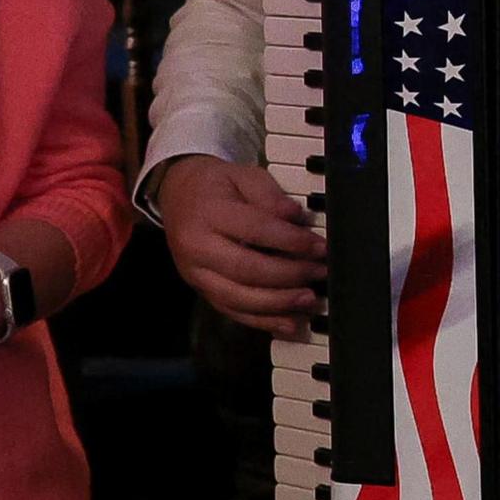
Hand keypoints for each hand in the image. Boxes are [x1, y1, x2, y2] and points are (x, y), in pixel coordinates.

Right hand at [160, 156, 325, 337]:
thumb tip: (295, 217)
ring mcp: (196, 274)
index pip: (256, 230)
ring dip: (278, 304)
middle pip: (246, 270)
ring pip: (238, 298)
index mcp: (209, 213)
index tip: (321, 247)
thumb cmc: (217, 185)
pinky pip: (232, 312)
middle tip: (320, 273)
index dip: (292, 241)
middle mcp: (197, 248)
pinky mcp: (201, 291)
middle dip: (289, 275)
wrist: (178, 195)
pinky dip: (262, 321)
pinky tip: (289, 323)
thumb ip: (269, 195)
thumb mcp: (244, 175)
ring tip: (309, 300)